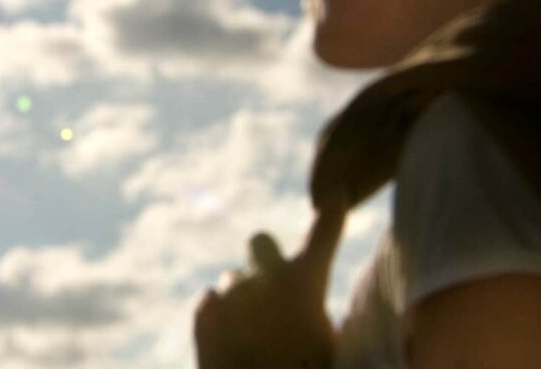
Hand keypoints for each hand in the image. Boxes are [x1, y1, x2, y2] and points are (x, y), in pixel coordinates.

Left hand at [193, 211, 343, 368]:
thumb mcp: (328, 348)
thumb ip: (318, 318)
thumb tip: (311, 312)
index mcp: (305, 282)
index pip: (325, 233)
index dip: (332, 213)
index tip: (335, 193)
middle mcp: (266, 277)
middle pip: (261, 243)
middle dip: (266, 256)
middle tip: (270, 293)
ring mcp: (231, 292)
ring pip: (236, 282)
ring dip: (243, 301)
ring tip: (253, 340)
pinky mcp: (205, 311)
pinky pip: (212, 301)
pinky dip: (220, 318)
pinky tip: (232, 345)